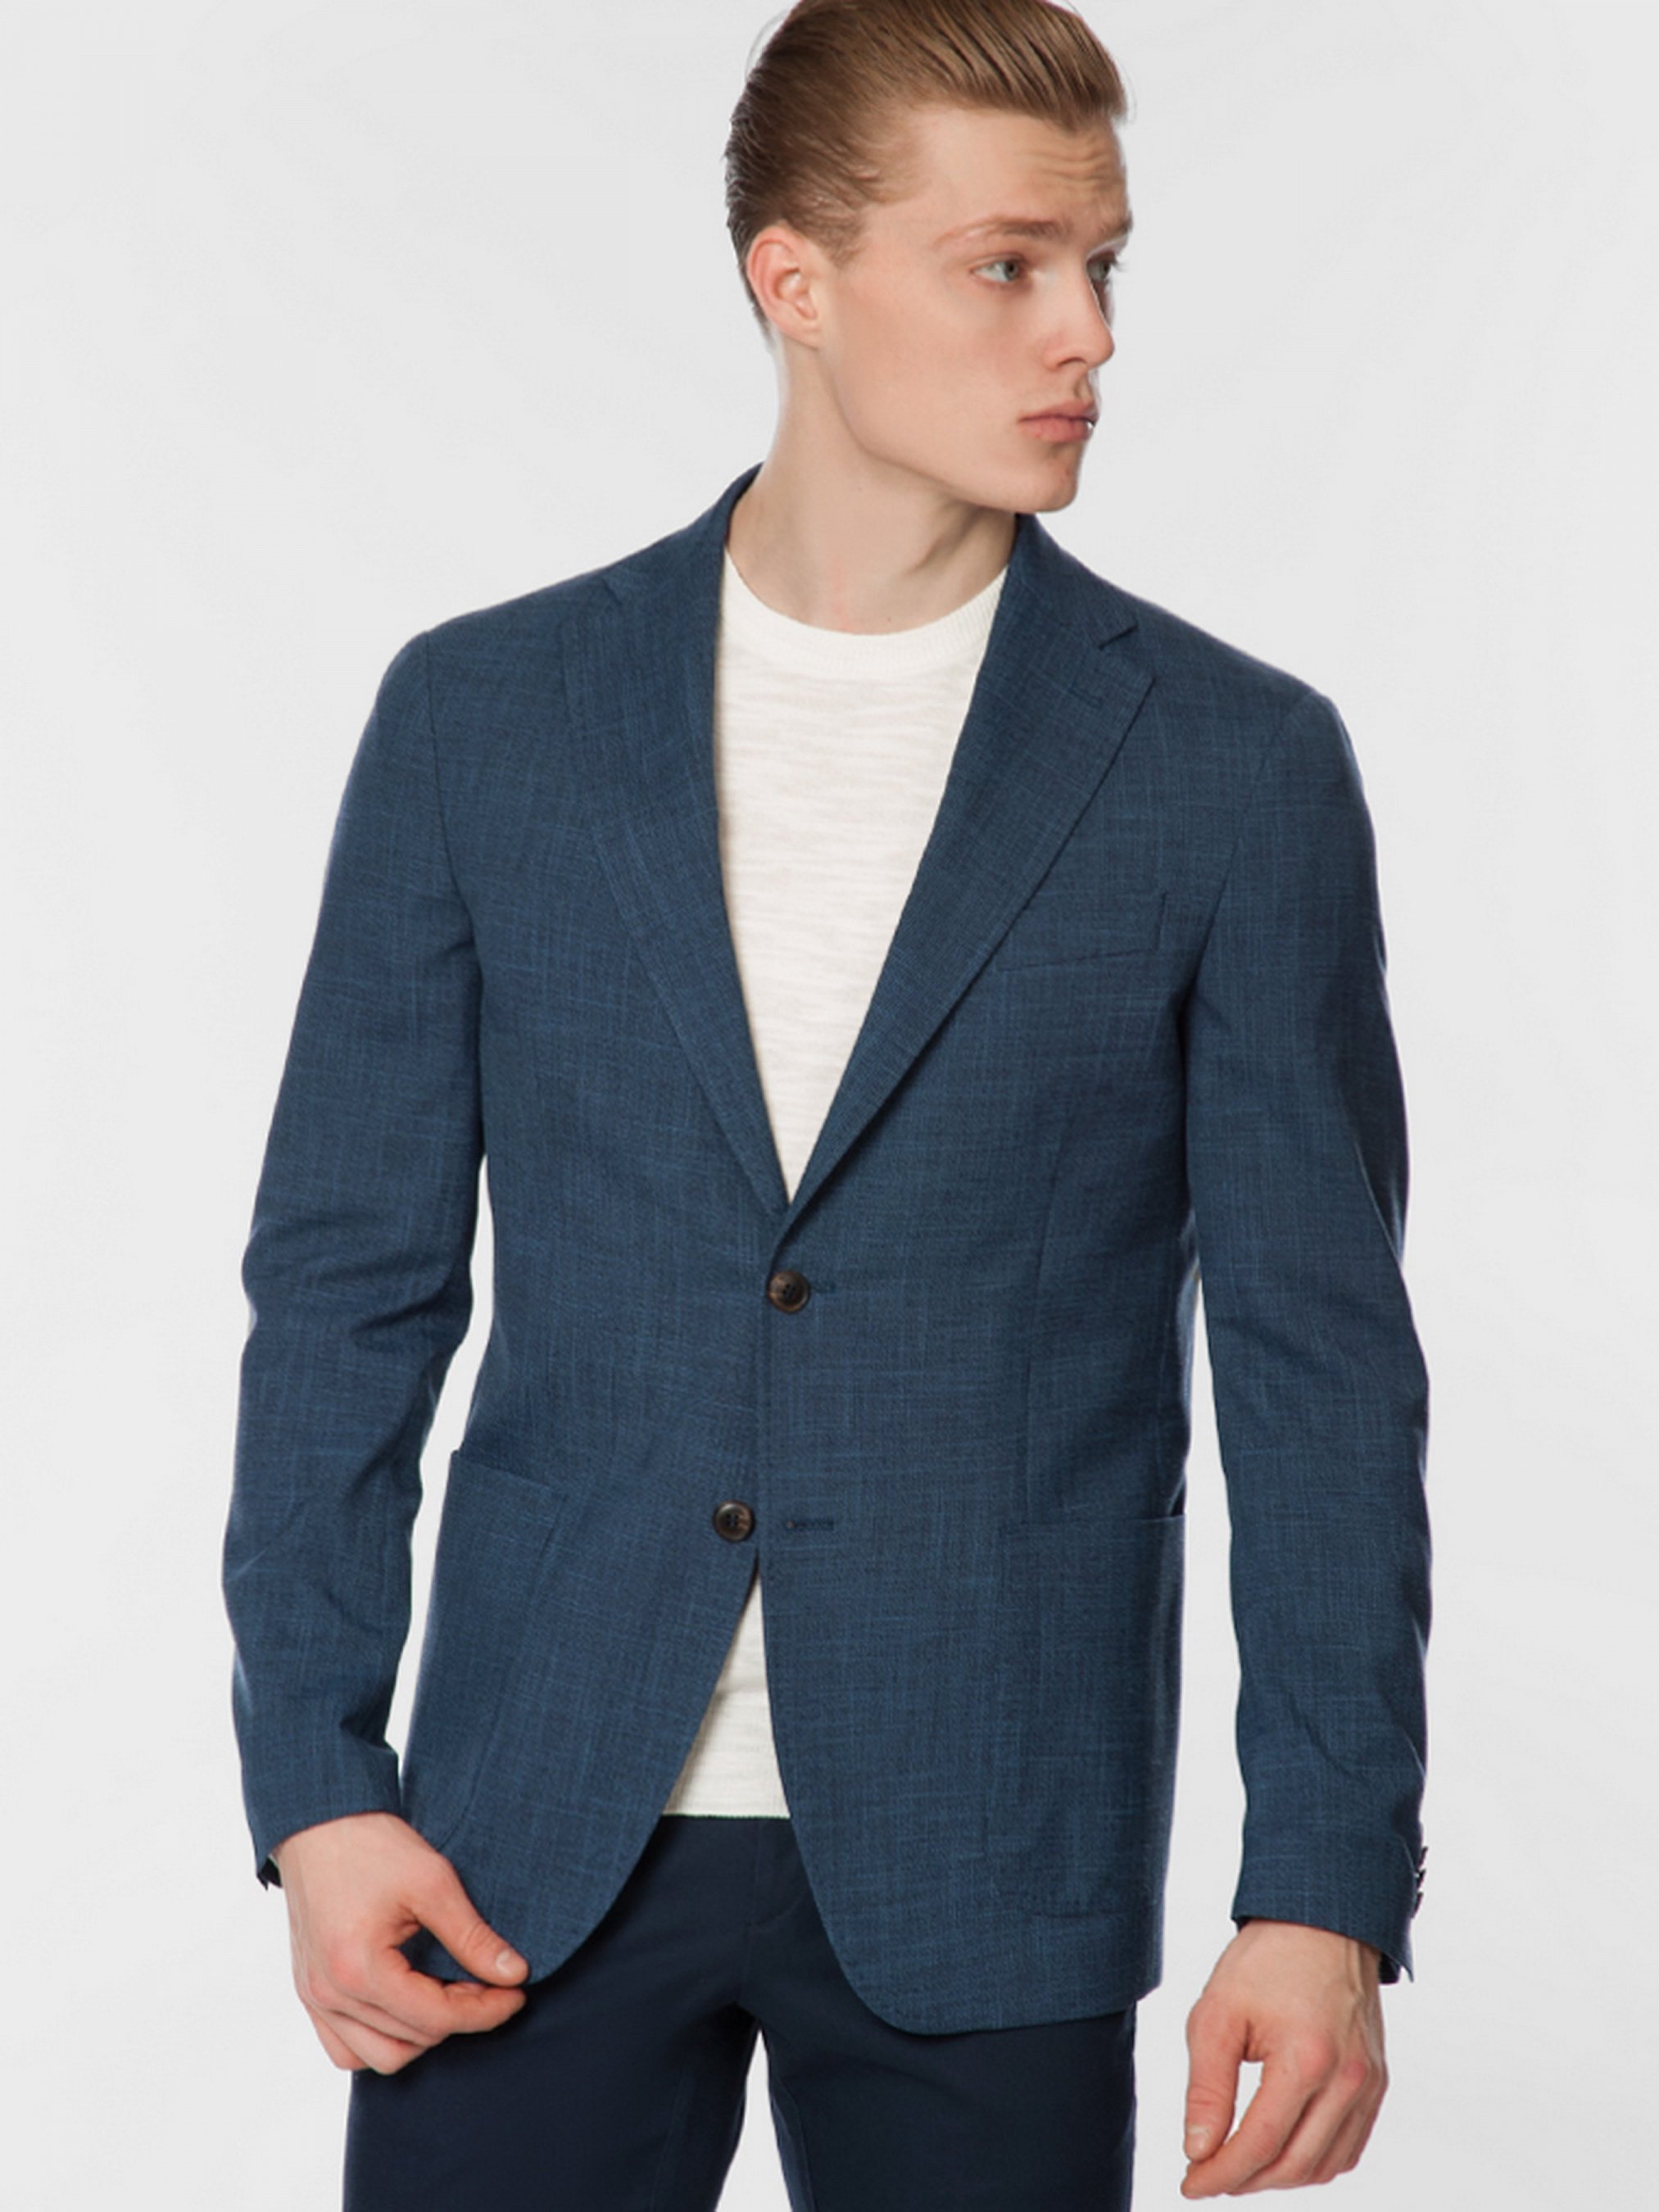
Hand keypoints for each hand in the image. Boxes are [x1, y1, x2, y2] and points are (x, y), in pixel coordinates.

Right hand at [271, 1811, 529, 2073]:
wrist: (319, 1822)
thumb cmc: (373, 1845)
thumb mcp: (433, 1882)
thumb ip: (473, 1936)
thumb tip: (515, 1974)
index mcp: (358, 1969)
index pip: (436, 2018)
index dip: (486, 2010)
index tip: (517, 1992)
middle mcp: (330, 1995)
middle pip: (411, 2041)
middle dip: (459, 2019)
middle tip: (489, 1985)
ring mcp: (314, 1998)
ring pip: (377, 2057)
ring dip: (420, 2036)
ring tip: (450, 1995)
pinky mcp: (309, 1993)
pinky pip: (345, 2047)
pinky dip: (381, 2039)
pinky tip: (410, 2006)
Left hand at [1180, 1919, 1386, 2195]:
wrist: (1322, 1920)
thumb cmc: (1266, 1959)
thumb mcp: (1218, 2013)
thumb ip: (1207, 2088)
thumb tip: (1198, 2150)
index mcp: (1306, 2060)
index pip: (1259, 2145)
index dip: (1219, 2174)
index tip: (1188, 2183)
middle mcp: (1348, 2081)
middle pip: (1293, 2165)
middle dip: (1244, 2180)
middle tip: (1206, 2175)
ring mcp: (1368, 2085)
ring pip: (1324, 2166)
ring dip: (1278, 2177)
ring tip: (1238, 2165)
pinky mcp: (1377, 2083)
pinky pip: (1348, 2147)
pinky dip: (1312, 2161)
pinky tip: (1280, 2151)